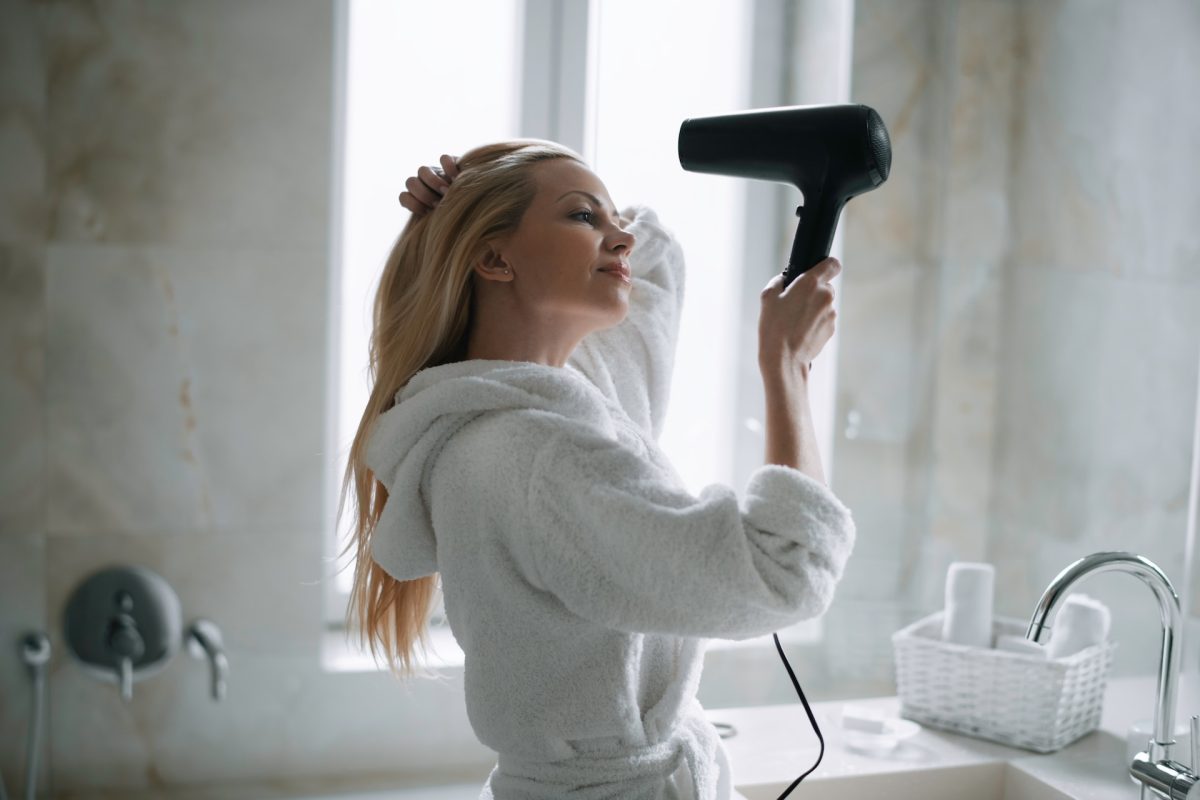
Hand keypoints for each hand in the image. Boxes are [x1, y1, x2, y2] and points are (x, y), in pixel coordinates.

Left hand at [398, 154, 459, 217]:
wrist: (482, 200)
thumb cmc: (462, 217)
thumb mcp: (446, 221)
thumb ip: (435, 220)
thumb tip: (430, 218)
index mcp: (419, 197)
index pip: (404, 197)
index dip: (413, 204)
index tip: (427, 213)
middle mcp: (425, 182)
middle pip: (411, 182)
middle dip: (423, 194)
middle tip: (438, 203)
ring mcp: (437, 171)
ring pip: (422, 171)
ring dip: (433, 182)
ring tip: (447, 192)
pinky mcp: (453, 162)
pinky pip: (444, 159)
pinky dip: (449, 168)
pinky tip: (457, 178)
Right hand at [757, 257, 841, 377]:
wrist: (784, 359)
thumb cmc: (773, 328)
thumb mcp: (767, 298)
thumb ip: (778, 281)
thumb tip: (784, 279)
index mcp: (810, 283)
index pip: (832, 264)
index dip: (826, 266)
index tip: (819, 271)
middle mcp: (825, 296)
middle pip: (826, 286)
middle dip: (813, 291)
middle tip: (795, 302)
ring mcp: (830, 313)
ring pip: (824, 304)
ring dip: (814, 308)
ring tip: (795, 321)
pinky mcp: (831, 328)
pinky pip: (824, 318)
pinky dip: (815, 321)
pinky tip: (801, 331)